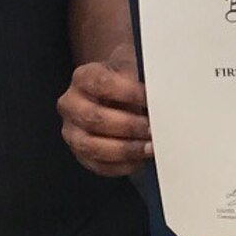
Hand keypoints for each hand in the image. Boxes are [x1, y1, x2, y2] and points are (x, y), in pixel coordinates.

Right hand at [58, 46, 153, 176]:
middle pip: (95, 118)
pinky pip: (98, 165)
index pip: (102, 83)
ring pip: (92, 146)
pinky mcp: (80, 154)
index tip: (151, 100)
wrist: (113, 91)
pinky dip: (121, 166)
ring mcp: (72, 131)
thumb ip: (142, 78)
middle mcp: (71, 104)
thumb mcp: (132, 69)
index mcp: (84, 77)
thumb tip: (164, 94)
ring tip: (149, 148)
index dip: (129, 92)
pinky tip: (139, 160)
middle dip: (128, 126)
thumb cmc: (125, 80)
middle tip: (152, 129)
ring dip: (125, 149)